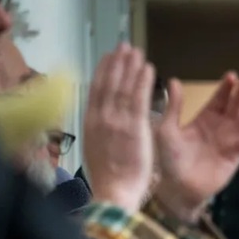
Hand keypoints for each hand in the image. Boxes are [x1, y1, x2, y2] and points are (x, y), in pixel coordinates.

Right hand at [81, 44, 154, 212]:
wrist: (114, 192)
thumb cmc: (109, 178)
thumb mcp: (97, 148)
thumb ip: (100, 130)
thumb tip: (104, 118)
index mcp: (90, 122)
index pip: (96, 89)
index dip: (103, 70)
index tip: (109, 56)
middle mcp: (101, 117)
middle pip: (109, 82)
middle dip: (117, 62)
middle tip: (125, 46)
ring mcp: (117, 121)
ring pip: (124, 87)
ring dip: (131, 67)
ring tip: (138, 52)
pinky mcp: (134, 127)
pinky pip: (139, 99)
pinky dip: (143, 82)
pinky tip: (149, 69)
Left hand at [152, 73, 238, 221]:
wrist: (175, 188)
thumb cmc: (168, 160)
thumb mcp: (167, 129)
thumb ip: (174, 106)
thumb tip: (174, 80)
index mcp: (203, 121)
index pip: (219, 101)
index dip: (226, 89)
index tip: (232, 76)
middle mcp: (218, 130)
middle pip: (235, 108)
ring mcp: (228, 144)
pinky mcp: (234, 159)